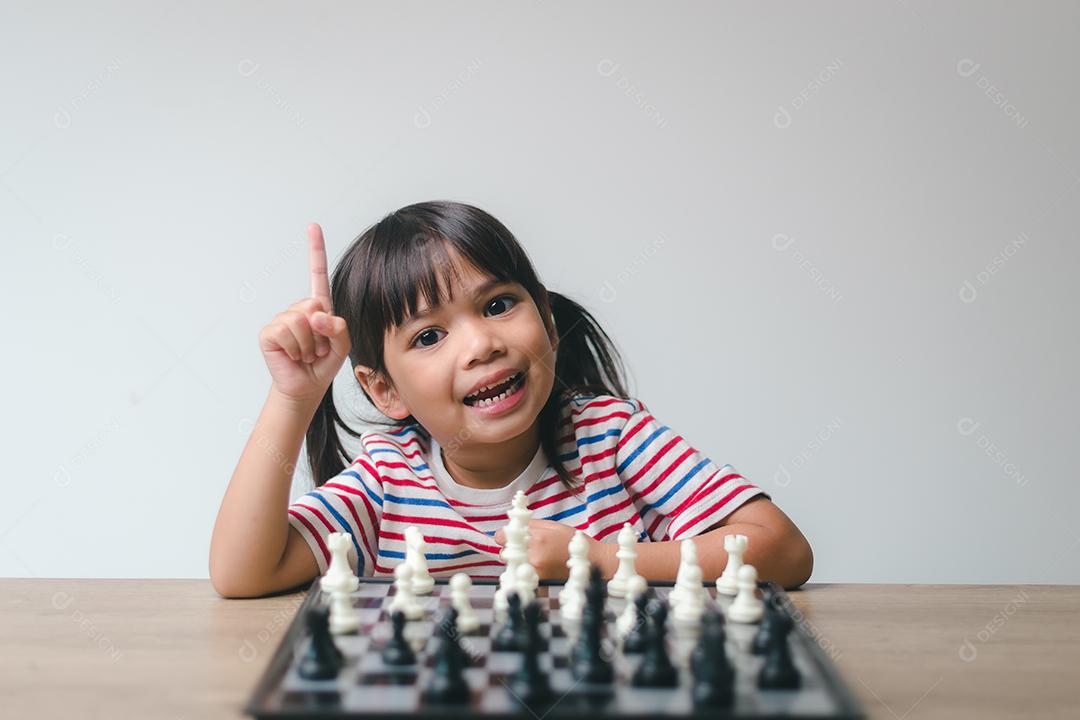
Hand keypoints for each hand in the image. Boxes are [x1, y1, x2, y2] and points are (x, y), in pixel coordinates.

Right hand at [258, 224, 350, 404]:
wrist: (305, 387)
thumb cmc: (323, 364)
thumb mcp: (342, 346)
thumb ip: (339, 328)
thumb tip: (317, 316)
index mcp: (318, 308)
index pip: (317, 274)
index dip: (315, 250)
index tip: (313, 226)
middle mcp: (298, 310)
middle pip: (315, 306)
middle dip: (321, 334)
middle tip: (317, 348)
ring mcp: (282, 319)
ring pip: (301, 322)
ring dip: (309, 345)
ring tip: (306, 354)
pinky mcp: (270, 333)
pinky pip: (287, 332)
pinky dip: (296, 348)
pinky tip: (293, 356)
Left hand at [494, 520, 607, 580]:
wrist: (592, 560)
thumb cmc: (573, 541)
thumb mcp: (551, 525)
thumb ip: (529, 526)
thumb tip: (511, 526)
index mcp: (536, 537)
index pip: (501, 537)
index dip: (505, 536)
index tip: (508, 537)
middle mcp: (533, 555)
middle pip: (504, 553)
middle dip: (511, 550)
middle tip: (524, 548)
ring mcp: (536, 571)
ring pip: (512, 566)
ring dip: (517, 562)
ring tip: (532, 558)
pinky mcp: (539, 582)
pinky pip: (522, 576)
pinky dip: (526, 572)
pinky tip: (537, 567)